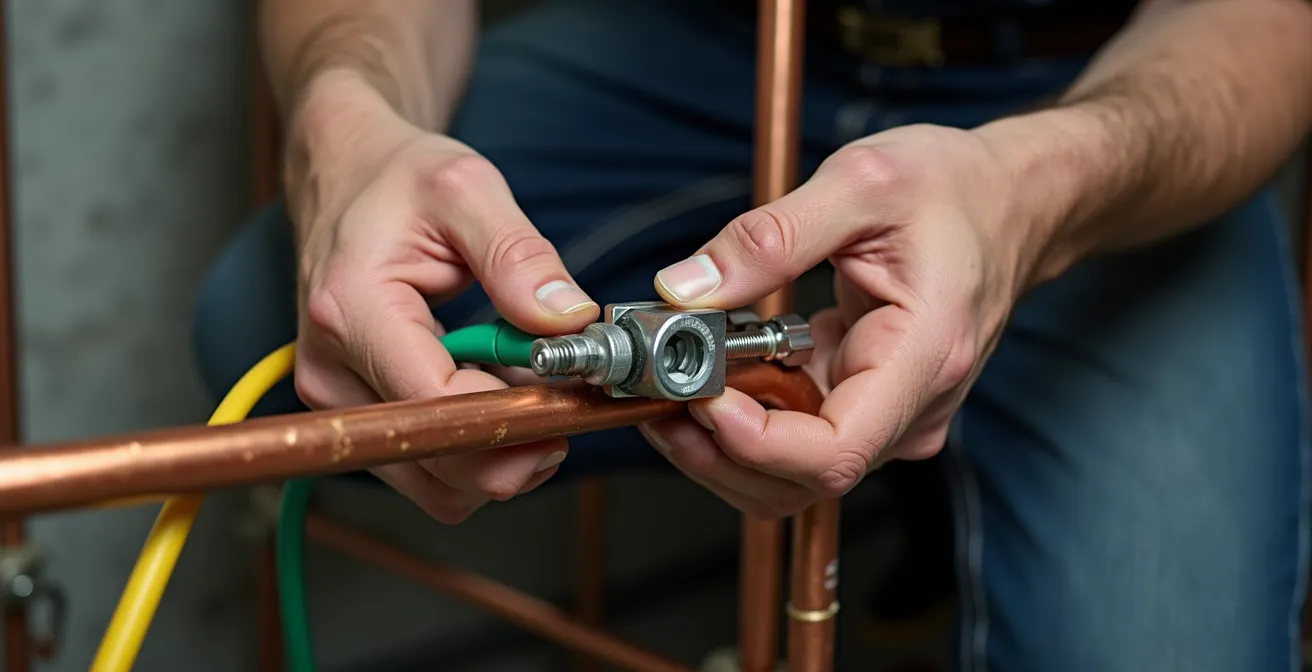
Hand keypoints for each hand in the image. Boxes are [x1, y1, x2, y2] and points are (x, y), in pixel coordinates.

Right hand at [289, 102, 598, 523]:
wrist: (345, 177)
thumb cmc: (396, 179)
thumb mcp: (467, 188)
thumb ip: (519, 255)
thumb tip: (568, 319)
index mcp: (351, 311)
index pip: (436, 404)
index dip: (514, 416)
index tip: (570, 399)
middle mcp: (331, 371)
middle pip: (437, 464)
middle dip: (516, 443)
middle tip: (564, 395)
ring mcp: (338, 400)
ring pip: (438, 484)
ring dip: (500, 447)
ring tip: (524, 380)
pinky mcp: (358, 415)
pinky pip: (431, 466)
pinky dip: (478, 443)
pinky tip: (496, 389)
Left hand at [643, 124, 1033, 518]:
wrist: (1010, 201)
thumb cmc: (956, 189)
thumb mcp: (862, 183)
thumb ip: (771, 236)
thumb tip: (687, 287)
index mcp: (923, 360)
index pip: (834, 454)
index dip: (755, 443)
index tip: (699, 398)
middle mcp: (911, 408)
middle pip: (799, 479)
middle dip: (714, 448)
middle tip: (654, 390)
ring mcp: (888, 416)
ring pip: (789, 474)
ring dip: (717, 445)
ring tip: (666, 385)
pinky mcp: (864, 405)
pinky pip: (794, 441)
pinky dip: (739, 422)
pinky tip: (704, 376)